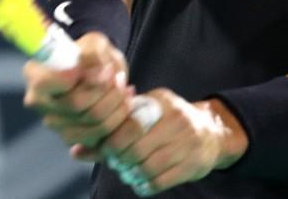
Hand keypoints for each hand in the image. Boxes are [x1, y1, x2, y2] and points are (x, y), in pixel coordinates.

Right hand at [22, 32, 134, 149]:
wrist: (96, 71)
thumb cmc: (91, 54)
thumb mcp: (94, 44)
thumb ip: (94, 55)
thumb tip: (98, 71)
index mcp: (36, 74)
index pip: (53, 83)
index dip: (84, 78)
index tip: (106, 69)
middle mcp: (39, 102)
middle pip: (77, 105)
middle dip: (106, 91)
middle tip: (120, 78)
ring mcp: (54, 123)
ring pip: (92, 123)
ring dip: (116, 106)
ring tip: (125, 89)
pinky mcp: (71, 137)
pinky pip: (100, 137)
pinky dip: (118, 120)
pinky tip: (124, 103)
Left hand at [74, 90, 247, 195]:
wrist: (212, 132)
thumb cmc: (167, 123)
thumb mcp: (145, 115)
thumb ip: (112, 130)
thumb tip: (75, 151)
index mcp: (160, 102)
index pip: (129, 123)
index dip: (111, 141)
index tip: (107, 149)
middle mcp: (176, 119)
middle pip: (135, 147)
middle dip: (119, 160)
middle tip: (116, 163)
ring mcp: (187, 142)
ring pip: (146, 167)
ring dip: (130, 174)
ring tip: (127, 172)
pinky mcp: (193, 165)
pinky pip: (159, 182)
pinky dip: (143, 185)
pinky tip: (140, 181)